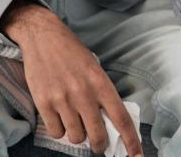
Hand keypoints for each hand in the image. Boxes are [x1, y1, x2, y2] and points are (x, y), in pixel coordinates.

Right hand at [1, 0, 143, 156]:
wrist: (42, 36)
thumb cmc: (71, 52)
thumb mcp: (94, 68)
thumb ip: (101, 93)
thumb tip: (108, 122)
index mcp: (101, 83)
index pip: (121, 119)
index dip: (131, 141)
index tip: (137, 156)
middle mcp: (83, 94)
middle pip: (98, 136)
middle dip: (99, 145)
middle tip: (97, 143)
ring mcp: (62, 100)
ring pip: (76, 137)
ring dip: (77, 135)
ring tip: (74, 123)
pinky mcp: (44, 103)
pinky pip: (56, 132)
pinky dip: (59, 130)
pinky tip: (59, 118)